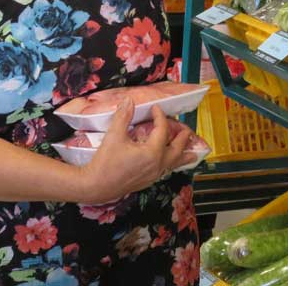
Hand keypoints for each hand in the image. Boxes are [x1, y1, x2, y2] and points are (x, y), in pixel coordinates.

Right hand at [77, 101, 192, 203]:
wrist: (95, 187)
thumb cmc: (105, 162)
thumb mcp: (114, 136)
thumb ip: (123, 116)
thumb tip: (129, 100)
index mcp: (152, 152)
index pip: (163, 130)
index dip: (160, 116)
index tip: (156, 108)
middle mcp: (158, 164)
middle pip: (178, 148)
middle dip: (183, 136)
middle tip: (184, 127)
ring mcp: (155, 174)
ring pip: (176, 163)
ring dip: (183, 153)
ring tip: (191, 148)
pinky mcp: (149, 181)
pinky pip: (167, 169)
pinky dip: (172, 162)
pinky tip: (170, 159)